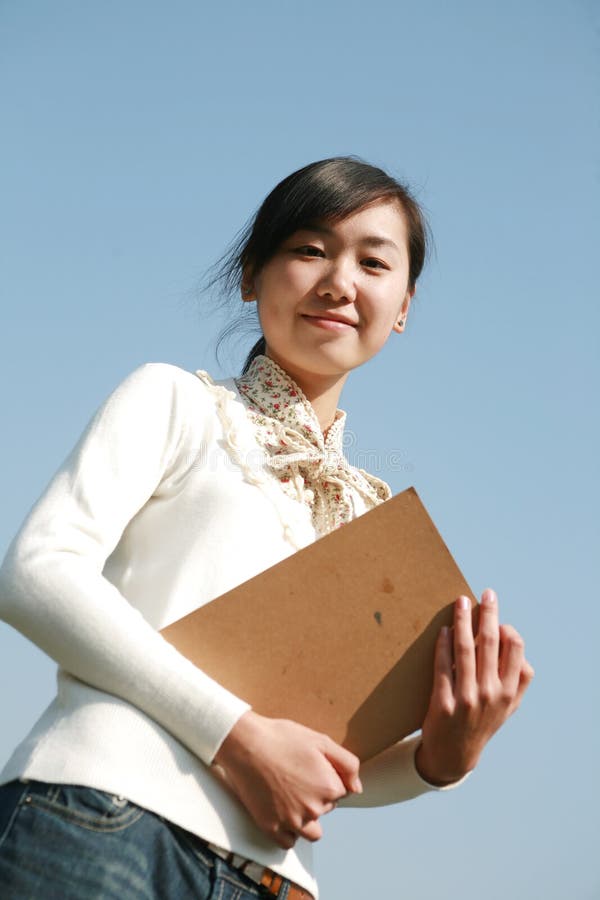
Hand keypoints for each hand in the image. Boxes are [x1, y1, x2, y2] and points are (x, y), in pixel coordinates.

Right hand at [212, 710, 361, 848]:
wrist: (245, 743)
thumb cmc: (282, 738)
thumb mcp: (321, 741)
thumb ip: (348, 764)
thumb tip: (357, 789)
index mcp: (329, 787)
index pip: (341, 791)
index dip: (327, 776)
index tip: (310, 766)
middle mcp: (313, 809)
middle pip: (326, 809)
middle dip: (317, 795)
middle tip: (297, 775)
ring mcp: (291, 821)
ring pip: (312, 832)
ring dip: (307, 818)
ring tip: (292, 797)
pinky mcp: (271, 827)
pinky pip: (289, 842)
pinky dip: (289, 832)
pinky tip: (282, 812)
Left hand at [416, 588, 533, 785]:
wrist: (454, 755)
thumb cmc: (482, 723)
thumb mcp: (508, 707)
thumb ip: (519, 681)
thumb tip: (519, 648)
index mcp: (509, 692)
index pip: (516, 650)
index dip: (508, 629)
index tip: (498, 616)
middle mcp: (491, 694)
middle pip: (491, 643)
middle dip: (488, 614)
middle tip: (485, 594)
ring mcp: (466, 698)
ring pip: (465, 649)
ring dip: (462, 621)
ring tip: (460, 603)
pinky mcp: (443, 702)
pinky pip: (443, 665)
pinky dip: (443, 644)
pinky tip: (443, 631)